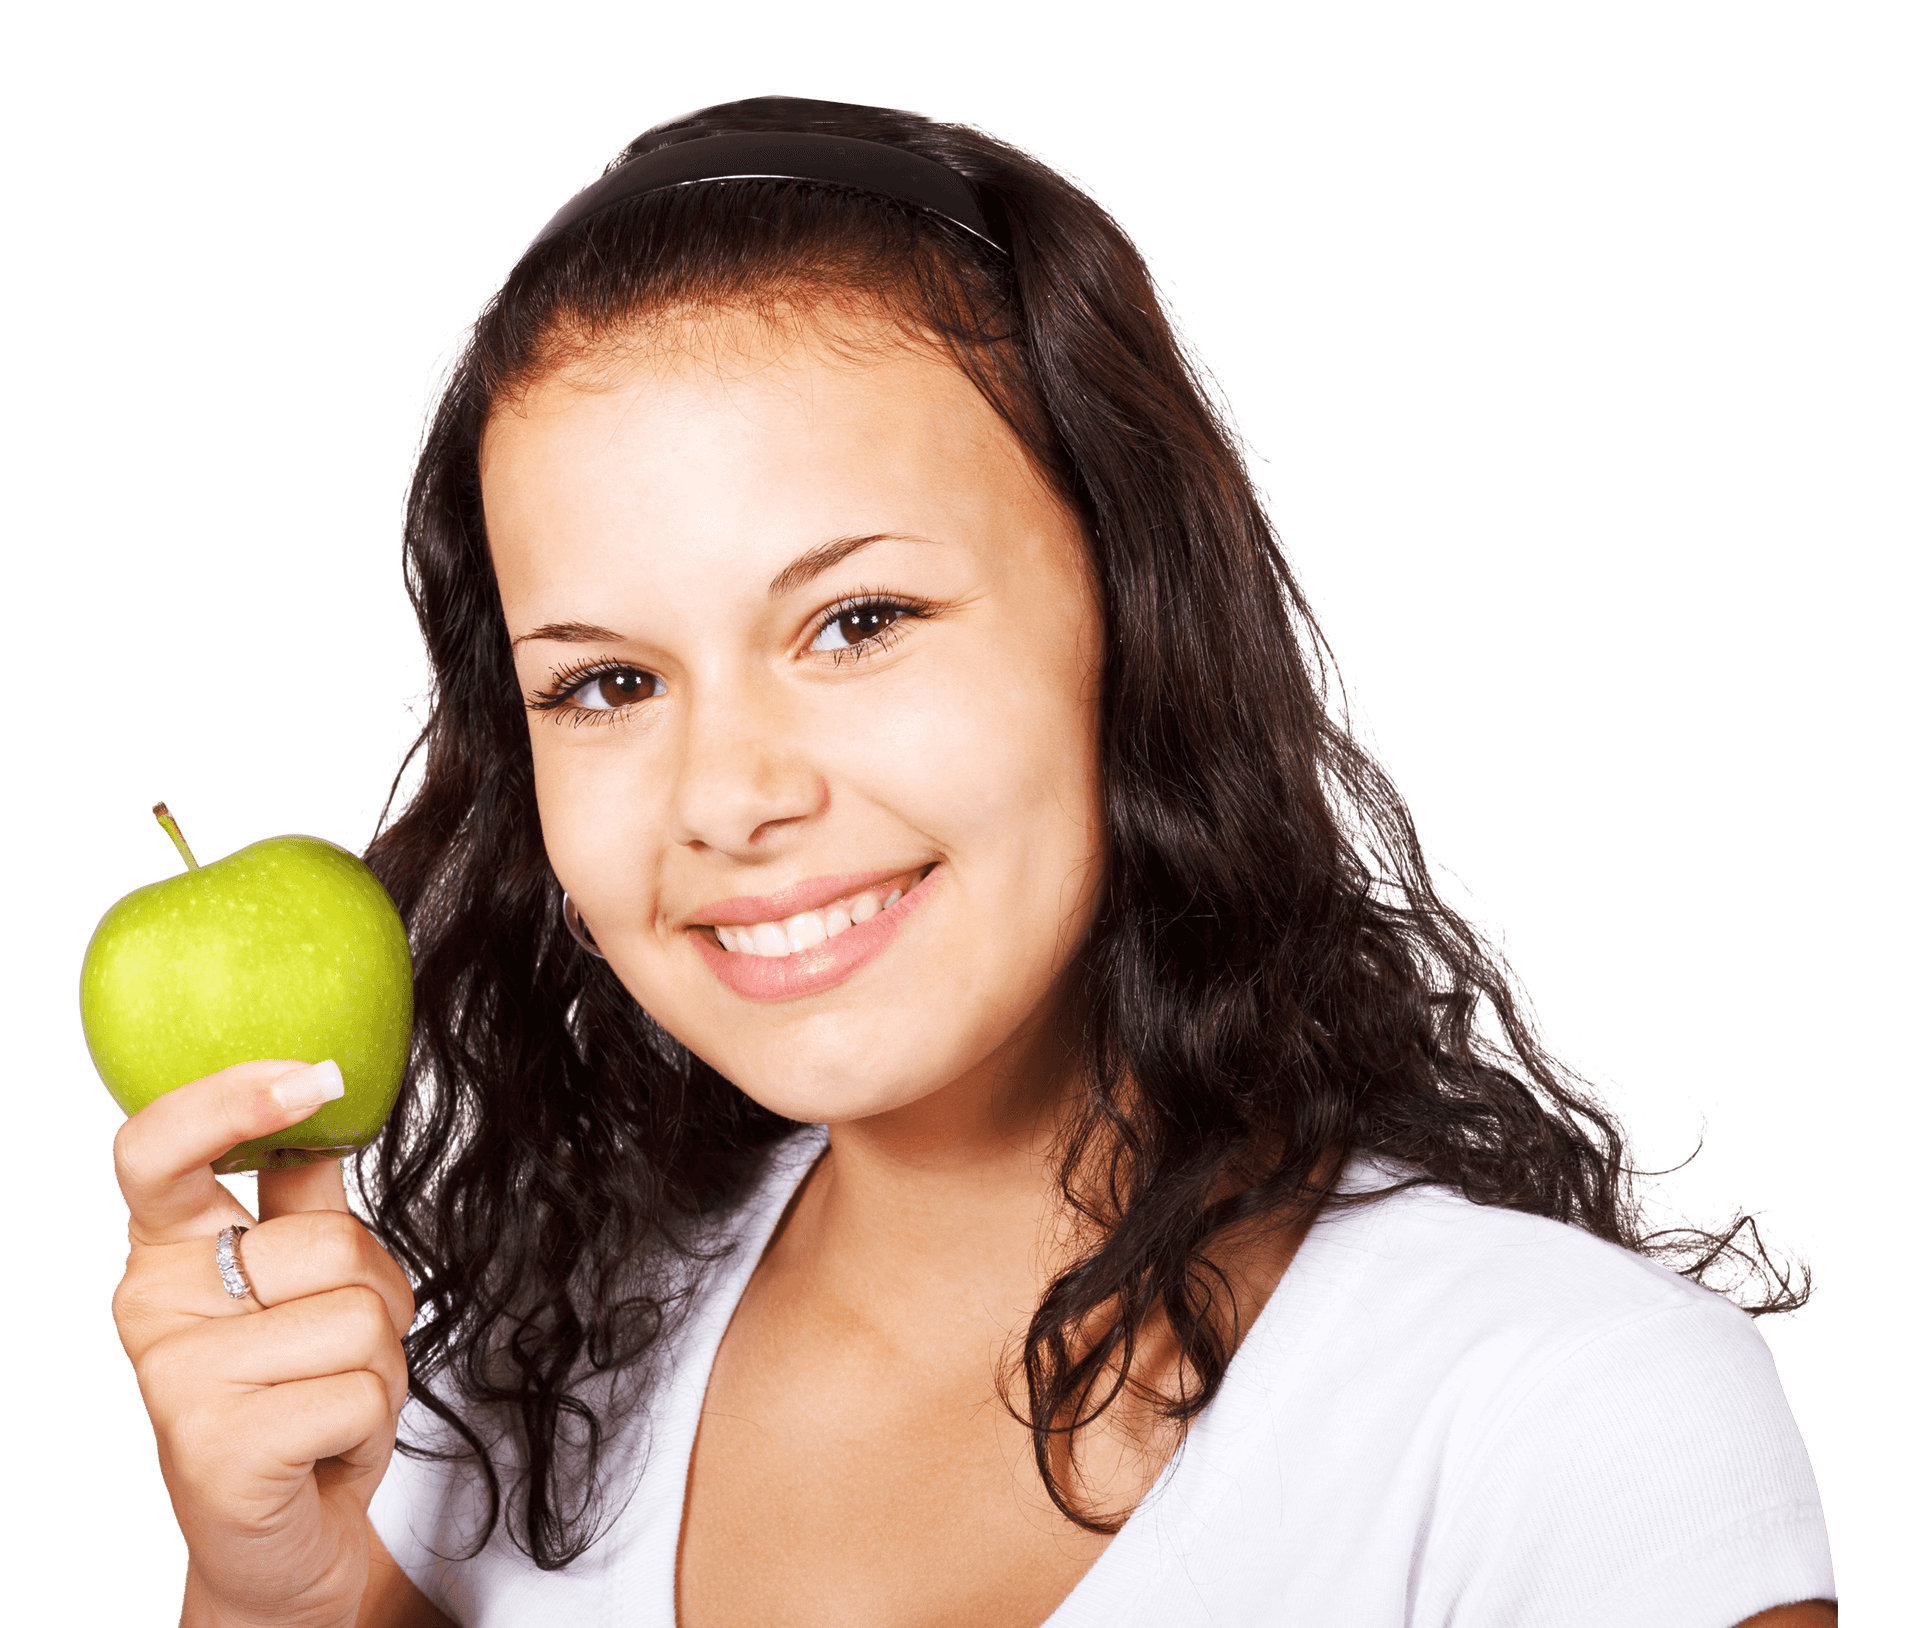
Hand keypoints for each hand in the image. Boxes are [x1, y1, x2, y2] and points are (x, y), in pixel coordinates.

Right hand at [111, 1059, 415, 1627]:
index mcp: (167, 1252)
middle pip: (328, 1241)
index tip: (311, 1076)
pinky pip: (361, 1390)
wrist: (283, 1540)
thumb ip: (305, 1201)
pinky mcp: (215, 1446)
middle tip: (338, 1357)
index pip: (157, 1151)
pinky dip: (370, 1425)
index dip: (231, 1100)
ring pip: (358, 1316)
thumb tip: (324, 1100)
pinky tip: (322, 1451)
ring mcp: (174, 1379)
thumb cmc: (302, 1399)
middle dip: (375, 1297)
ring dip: (379, 1366)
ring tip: (329, 1404)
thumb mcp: (304, 1287)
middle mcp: (151, 1306)